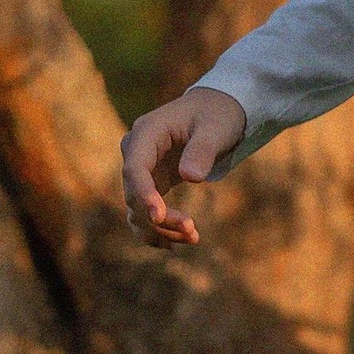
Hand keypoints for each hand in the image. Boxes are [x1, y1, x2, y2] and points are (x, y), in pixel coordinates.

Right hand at [120, 84, 246, 245]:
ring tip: (192, 238)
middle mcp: (136, 151)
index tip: (158, 218)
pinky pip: (145, 211)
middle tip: (192, 231)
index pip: (135, 168)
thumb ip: (202, 150)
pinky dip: (158, 229)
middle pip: (135, 193)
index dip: (144, 195)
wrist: (218, 111)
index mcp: (146, 132)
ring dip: (159, 229)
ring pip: (137, 208)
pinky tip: (176, 242)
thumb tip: (191, 177)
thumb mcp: (215, 128)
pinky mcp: (151, 182)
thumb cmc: (217, 115)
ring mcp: (142, 169)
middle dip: (159, 218)